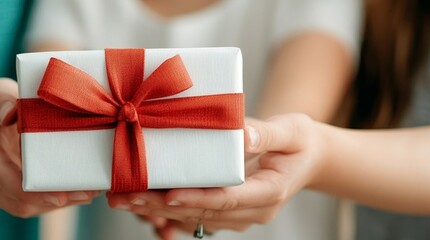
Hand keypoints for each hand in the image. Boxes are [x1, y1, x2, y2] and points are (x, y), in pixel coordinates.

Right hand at [0, 78, 98, 216]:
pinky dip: (56, 199)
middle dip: (54, 199)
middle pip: (18, 200)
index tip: (59, 196)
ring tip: (92, 190)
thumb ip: (1, 99)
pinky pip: (31, 205)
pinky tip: (81, 190)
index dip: (29, 191)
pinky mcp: (7, 197)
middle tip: (89, 191)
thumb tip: (12, 114)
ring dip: (60, 202)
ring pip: (27, 207)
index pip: (0, 178)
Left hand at [107, 114, 328, 233]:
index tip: (167, 194)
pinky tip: (136, 198)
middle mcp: (252, 210)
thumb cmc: (300, 140)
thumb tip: (242, 135)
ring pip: (193, 217)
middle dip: (160, 206)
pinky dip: (164, 208)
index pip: (228, 199)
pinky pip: (193, 215)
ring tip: (121, 197)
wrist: (308, 158)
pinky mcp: (227, 211)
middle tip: (124, 196)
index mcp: (270, 192)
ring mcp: (239, 215)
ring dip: (155, 209)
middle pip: (202, 212)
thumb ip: (267, 133)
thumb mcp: (293, 130)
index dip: (197, 198)